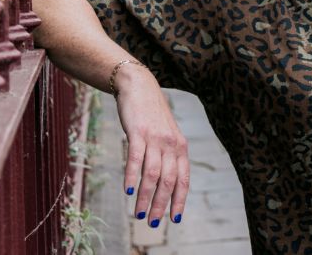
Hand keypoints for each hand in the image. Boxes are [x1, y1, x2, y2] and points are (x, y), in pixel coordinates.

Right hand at [115, 67, 189, 226]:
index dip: (179, 200)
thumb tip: (166, 184)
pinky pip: (135, 159)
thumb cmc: (152, 116)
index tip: (174, 219)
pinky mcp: (138, 132)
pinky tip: (127, 191)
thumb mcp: (167, 136)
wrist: (140, 87)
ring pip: (152, 174)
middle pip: (169, 181)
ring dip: (146, 196)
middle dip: (162, 204)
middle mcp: (171, 144)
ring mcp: (155, 138)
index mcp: (181, 148)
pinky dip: (132, 176)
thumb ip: (168, 157)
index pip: (184, 179)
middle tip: (154, 223)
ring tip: (139, 213)